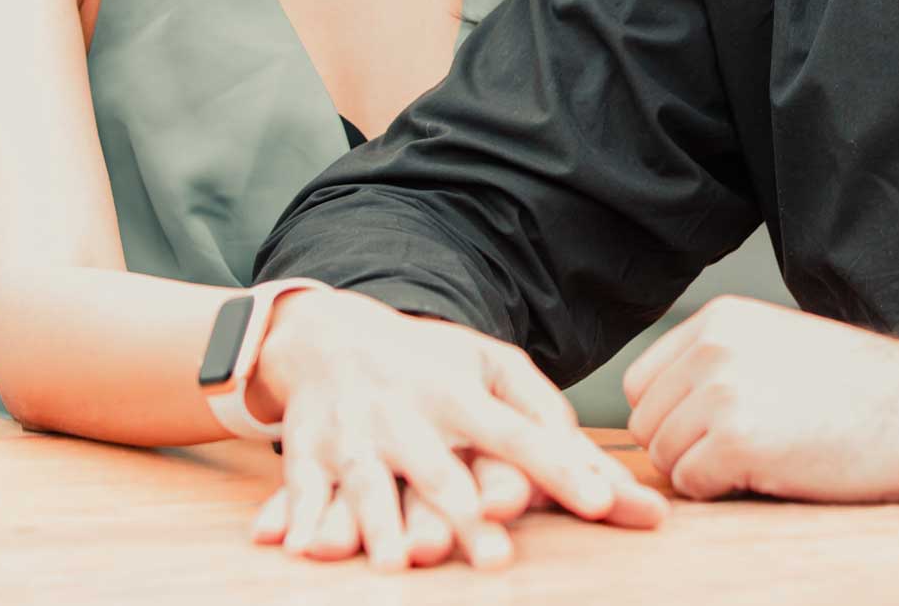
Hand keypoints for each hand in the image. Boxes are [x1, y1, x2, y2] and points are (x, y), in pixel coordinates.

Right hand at [248, 289, 668, 570]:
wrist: (327, 336)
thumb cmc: (428, 364)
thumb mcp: (492, 366)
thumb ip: (546, 414)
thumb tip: (600, 473)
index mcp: (460, 392)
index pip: (518, 434)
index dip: (559, 468)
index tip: (599, 504)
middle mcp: (407, 414)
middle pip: (440, 470)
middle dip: (464, 514)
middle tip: (497, 559)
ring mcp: (353, 436)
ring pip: (369, 483)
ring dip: (380, 523)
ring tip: (397, 562)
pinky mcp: (306, 455)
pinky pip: (302, 490)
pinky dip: (298, 519)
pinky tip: (302, 548)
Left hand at [620, 295, 898, 502]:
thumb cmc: (863, 387)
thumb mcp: (778, 345)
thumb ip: (721, 362)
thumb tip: (665, 409)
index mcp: (720, 318)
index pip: (642, 380)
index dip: (670, 416)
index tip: (710, 430)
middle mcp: (713, 347)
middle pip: (647, 421)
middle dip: (683, 447)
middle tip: (741, 451)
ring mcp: (722, 392)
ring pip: (664, 456)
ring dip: (703, 470)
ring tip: (762, 458)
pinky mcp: (736, 440)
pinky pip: (692, 483)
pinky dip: (723, 491)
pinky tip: (772, 472)